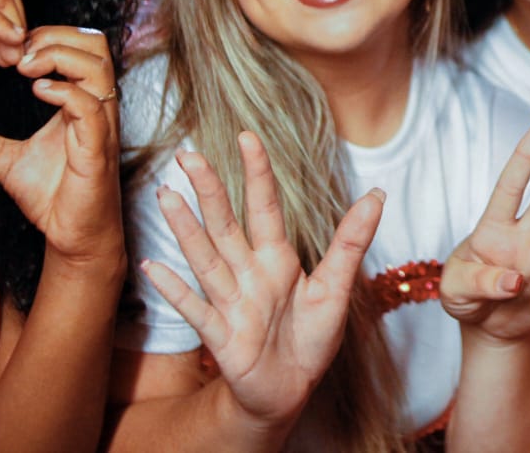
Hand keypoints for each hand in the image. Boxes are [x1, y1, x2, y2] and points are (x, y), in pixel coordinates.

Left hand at [0, 25, 122, 267]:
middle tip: (19, 51)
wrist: (74, 236)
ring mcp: (100, 127)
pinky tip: (37, 92)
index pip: (81, 46)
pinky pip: (90, 109)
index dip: (49, 36)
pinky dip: (64, 93)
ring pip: (98, 67)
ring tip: (25, 68)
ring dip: (60, 57)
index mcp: (81, 102)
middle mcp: (97, 108)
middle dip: (57, 36)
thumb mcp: (6, 162)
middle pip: (96, 45)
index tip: (11, 49)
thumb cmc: (54, 196)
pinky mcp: (97, 150)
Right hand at [141, 133, 382, 430]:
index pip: (264, 207)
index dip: (256, 173)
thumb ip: (351, 242)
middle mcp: (248, 274)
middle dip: (209, 190)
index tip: (246, 136)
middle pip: (226, 225)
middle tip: (188, 154)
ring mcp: (231, 303)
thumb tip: (377, 195)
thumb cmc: (310, 338)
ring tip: (167, 195)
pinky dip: (175, 290)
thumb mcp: (336, 288)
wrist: (290, 392)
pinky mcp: (222, 337)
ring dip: (186, 229)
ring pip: (205, 259)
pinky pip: (196, 310)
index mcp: (277, 258)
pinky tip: (152, 267)